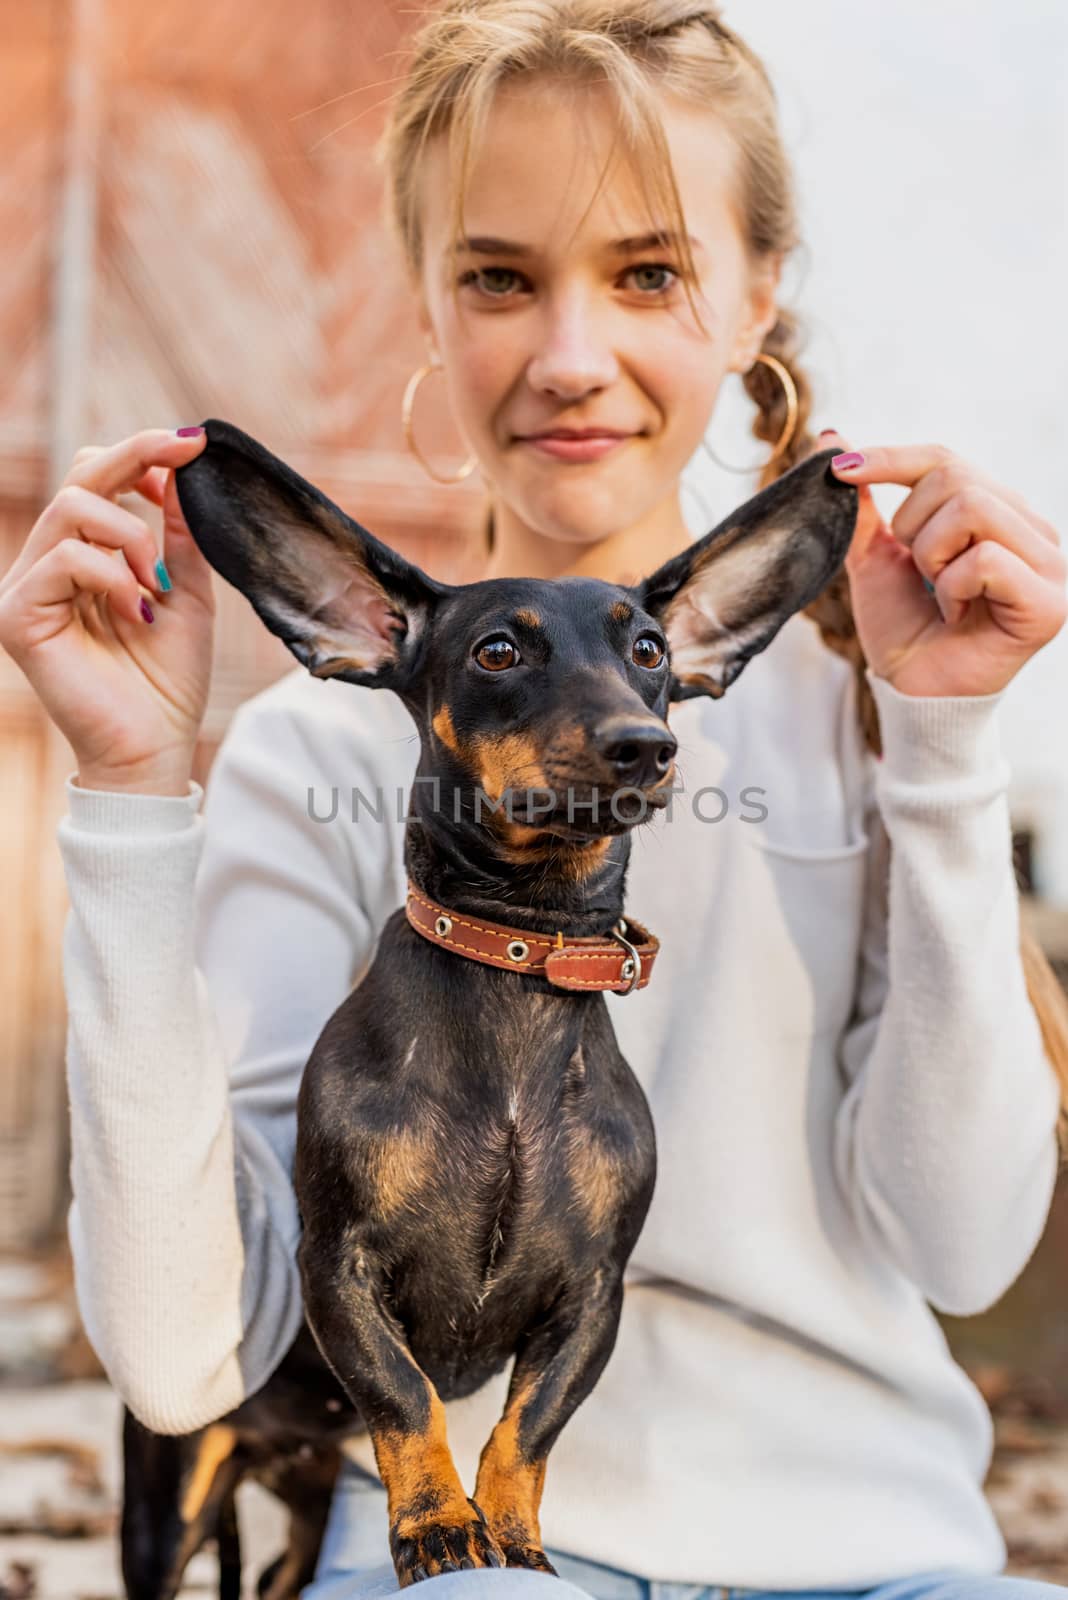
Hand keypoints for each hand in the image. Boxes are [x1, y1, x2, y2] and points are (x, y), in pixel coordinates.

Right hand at [0, 427, 215, 792]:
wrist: (155, 749)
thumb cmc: (168, 683)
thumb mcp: (186, 595)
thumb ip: (178, 537)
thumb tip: (180, 469)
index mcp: (83, 557)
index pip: (96, 480)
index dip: (141, 453)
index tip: (194, 443)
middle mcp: (45, 566)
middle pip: (78, 478)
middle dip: (136, 458)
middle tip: (185, 453)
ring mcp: (25, 588)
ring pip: (71, 510)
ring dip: (130, 535)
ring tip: (154, 584)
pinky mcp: (15, 615)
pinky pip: (63, 560)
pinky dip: (110, 576)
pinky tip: (134, 611)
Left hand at [818, 431, 1066, 696]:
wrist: (912, 693)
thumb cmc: (904, 629)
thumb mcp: (875, 558)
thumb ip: (864, 504)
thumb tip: (832, 439)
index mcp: (998, 512)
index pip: (945, 459)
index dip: (890, 459)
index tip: (840, 471)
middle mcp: (1032, 529)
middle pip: (956, 476)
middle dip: (912, 525)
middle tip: (916, 572)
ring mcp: (1049, 564)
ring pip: (973, 508)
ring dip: (931, 555)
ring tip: (938, 591)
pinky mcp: (1048, 601)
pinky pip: (986, 559)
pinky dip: (953, 586)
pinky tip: (956, 613)